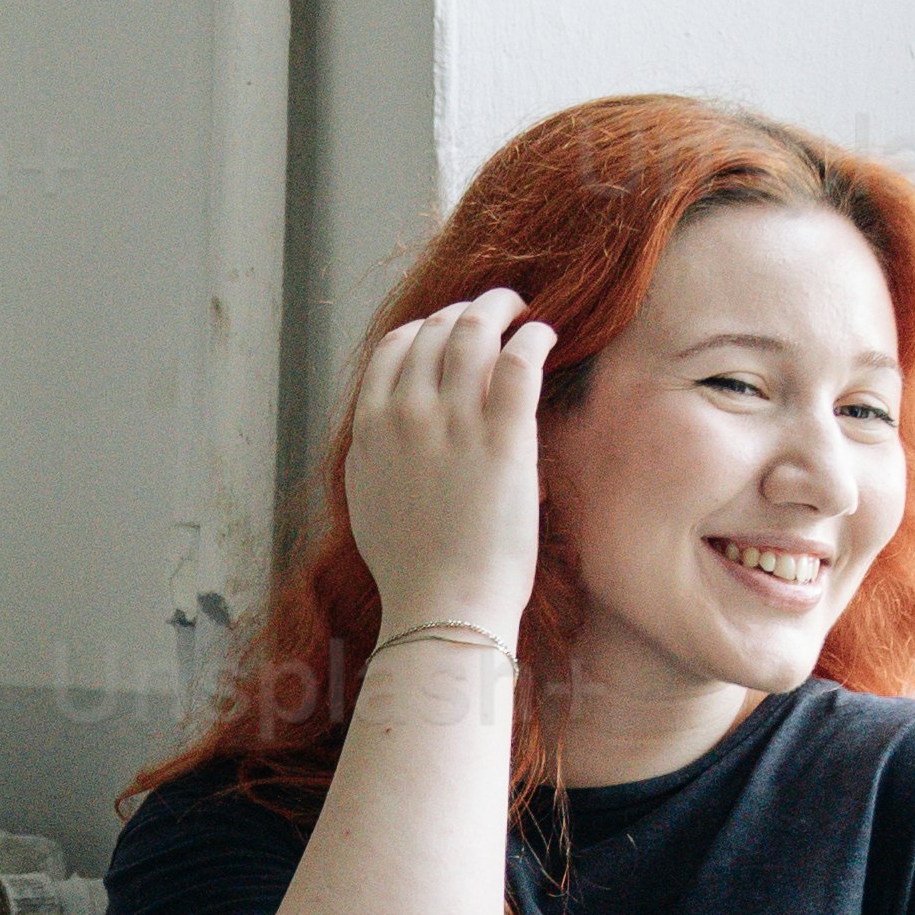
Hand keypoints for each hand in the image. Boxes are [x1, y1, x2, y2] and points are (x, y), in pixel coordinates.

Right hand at [339, 293, 552, 656]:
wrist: (443, 607)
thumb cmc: (412, 567)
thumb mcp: (368, 498)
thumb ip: (374, 451)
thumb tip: (383, 425)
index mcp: (370, 428)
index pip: (394, 346)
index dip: (427, 325)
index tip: (451, 327)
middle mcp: (406, 414)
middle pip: (434, 328)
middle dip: (468, 310)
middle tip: (496, 312)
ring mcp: (453, 422)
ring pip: (473, 330)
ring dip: (501, 308)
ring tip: (523, 312)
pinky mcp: (503, 437)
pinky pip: (519, 360)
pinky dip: (533, 336)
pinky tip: (546, 336)